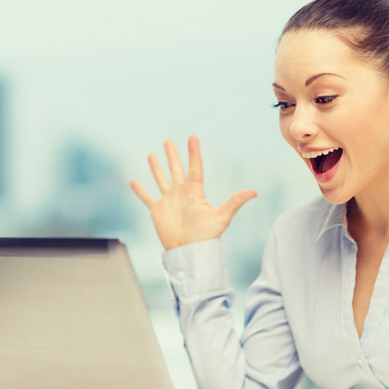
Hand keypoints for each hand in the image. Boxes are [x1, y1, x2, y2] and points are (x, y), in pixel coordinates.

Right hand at [130, 135, 257, 250]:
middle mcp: (181, 193)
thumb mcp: (222, 217)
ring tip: (152, 154)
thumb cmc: (206, 236)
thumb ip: (236, 202)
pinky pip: (146, 197)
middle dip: (172, 155)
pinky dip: (139, 190)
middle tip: (169, 141)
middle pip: (176, 169)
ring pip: (161, 179)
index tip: (193, 137)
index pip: (194, 167)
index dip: (194, 153)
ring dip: (156, 167)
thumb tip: (254, 192)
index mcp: (195, 192)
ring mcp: (168, 201)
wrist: (188, 251)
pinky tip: (133, 181)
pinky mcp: (157, 210)